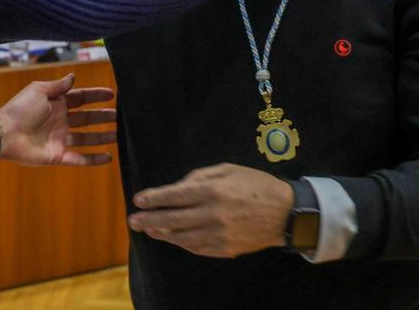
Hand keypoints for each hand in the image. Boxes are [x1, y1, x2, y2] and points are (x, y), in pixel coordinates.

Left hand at [0, 74, 116, 166]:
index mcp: (56, 104)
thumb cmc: (20, 109)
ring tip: (120, 135)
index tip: (112, 94)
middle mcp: (60, 121)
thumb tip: (73, 77)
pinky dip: (94, 159)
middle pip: (87, 118)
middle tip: (121, 116)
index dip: (95, 96)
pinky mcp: (57, 156)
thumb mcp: (39, 90)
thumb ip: (58, 86)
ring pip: (87, 138)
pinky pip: (79, 158)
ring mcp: (59, 139)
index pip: (81, 98)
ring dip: (103, 137)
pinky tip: (109, 158)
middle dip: (103, 116)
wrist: (5, 133)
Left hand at [127, 163, 293, 257]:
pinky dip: (181, 243)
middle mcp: (213, 214)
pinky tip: (171, 238)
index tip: (138, 200)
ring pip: (181, 237)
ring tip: (148, 229)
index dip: (153, 198)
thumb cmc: (254, 185)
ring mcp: (219, 234)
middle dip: (148, 219)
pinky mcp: (225, 249)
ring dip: (161, 233)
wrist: (285, 212)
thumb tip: (176, 187)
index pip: (174, 195)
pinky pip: (196, 248)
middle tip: (133, 221)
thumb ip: (199, 176)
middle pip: (172, 219)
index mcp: (212, 190)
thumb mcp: (227, 170)